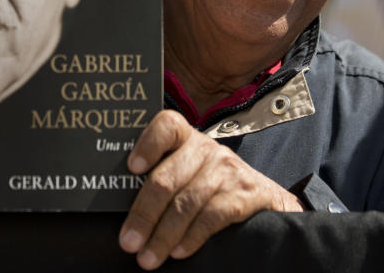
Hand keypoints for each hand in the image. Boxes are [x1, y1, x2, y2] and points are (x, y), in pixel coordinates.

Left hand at [118, 110, 302, 269]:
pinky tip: (178, 252)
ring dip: (163, 235)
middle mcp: (206, 148)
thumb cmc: (211, 185)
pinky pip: (211, 217)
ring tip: (147, 258)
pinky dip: (191, 237)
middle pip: (167, 178)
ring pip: (186, 203)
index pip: (167, 125)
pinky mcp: (245, 193)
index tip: (131, 168)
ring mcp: (227, 170)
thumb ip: (163, 174)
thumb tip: (118, 202)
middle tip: (128, 242)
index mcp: (186, 138)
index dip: (147, 144)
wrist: (265, 197)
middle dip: (144, 214)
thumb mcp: (188, 169)